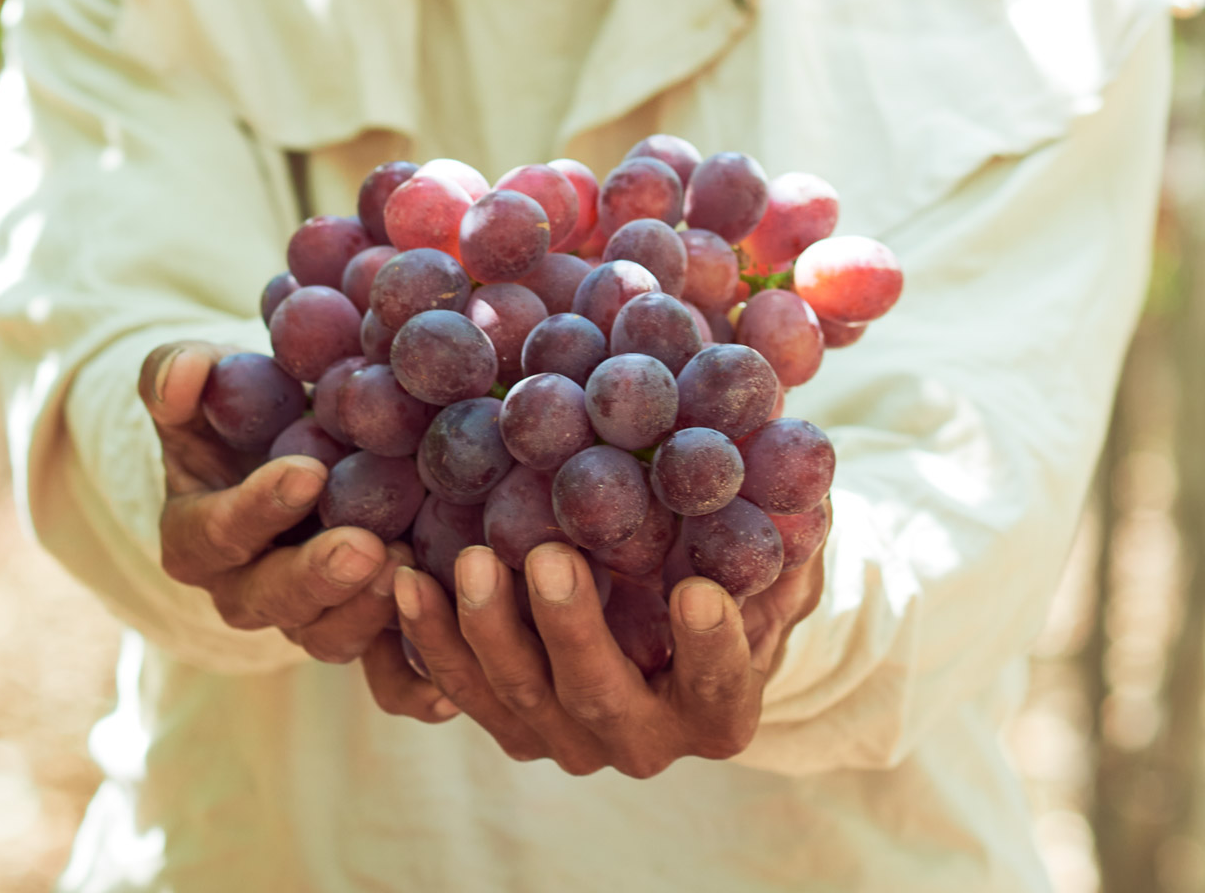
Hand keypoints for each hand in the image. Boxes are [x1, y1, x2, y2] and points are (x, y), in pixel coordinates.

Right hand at [138, 341, 404, 662]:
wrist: (287, 442)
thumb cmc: (238, 405)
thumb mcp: (200, 381)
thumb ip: (175, 374)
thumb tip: (184, 370)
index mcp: (196, 537)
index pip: (216, 533)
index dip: (257, 509)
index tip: (307, 473)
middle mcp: (244, 590)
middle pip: (273, 600)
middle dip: (318, 577)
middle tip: (366, 547)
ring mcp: (304, 616)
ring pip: (328, 637)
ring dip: (367, 613)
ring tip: (410, 567)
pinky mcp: (358, 631)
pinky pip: (380, 667)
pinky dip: (410, 670)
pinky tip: (443, 653)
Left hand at [361, 534, 826, 775]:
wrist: (674, 615)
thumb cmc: (733, 571)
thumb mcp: (772, 553)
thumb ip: (786, 526)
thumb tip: (799, 467)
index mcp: (719, 708)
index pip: (721, 686)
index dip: (711, 648)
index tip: (699, 591)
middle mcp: (644, 738)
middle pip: (601, 697)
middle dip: (571, 631)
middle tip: (551, 559)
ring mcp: (567, 736)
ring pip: (519, 700)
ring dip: (486, 633)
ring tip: (470, 562)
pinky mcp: (507, 719)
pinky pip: (458, 689)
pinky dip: (429, 638)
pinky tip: (405, 579)